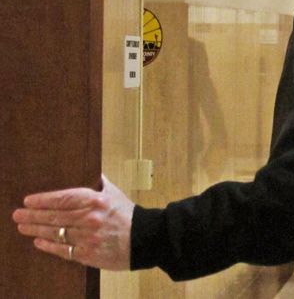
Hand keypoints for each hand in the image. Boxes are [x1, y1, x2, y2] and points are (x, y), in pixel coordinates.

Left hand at [12, 174, 133, 269]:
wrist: (145, 238)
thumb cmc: (129, 214)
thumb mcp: (115, 193)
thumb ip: (100, 182)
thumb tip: (92, 169)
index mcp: (96, 201)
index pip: (63, 198)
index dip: (43, 200)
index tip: (28, 201)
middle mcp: (90, 219)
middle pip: (55, 217)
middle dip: (33, 216)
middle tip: (18, 215)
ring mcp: (88, 237)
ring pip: (56, 233)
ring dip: (36, 230)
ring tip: (23, 228)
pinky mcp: (89, 254)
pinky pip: (64, 250)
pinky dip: (49, 246)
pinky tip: (39, 242)